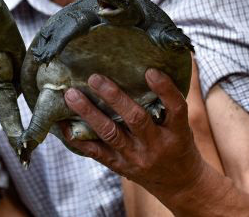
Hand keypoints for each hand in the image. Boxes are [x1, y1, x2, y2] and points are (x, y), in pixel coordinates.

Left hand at [62, 69, 205, 201]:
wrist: (179, 184)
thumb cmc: (180, 145)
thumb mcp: (185, 125)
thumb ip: (172, 99)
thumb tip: (167, 62)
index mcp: (177, 132)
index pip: (176, 108)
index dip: (164, 89)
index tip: (150, 71)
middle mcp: (156, 145)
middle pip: (136, 120)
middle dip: (114, 97)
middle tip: (94, 77)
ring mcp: (136, 158)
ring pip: (110, 134)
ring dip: (89, 113)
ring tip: (71, 95)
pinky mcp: (120, 166)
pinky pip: (96, 152)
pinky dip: (78, 138)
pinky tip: (63, 124)